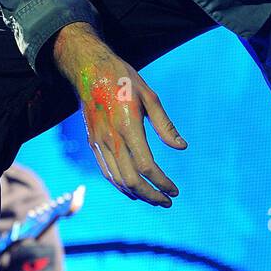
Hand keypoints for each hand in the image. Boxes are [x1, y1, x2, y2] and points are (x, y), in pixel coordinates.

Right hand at [53, 24, 186, 205]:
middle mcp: (111, 138)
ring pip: (117, 180)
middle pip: (131, 180)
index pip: (146, 166)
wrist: (89, 69)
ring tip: (154, 199)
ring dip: (137, 194)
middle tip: (168, 201)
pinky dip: (120, 185)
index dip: (162, 182)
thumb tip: (182, 147)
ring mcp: (99, 142)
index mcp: (128, 126)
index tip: (175, 190)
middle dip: (151, 196)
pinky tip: (133, 189)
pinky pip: (106, 171)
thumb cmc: (123, 79)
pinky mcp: (92, 142)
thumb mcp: (149, 96)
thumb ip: (164, 125)